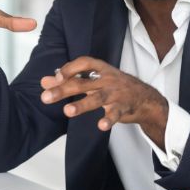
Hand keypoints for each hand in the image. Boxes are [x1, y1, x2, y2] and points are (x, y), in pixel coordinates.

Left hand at [40, 57, 168, 144]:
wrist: (145, 98)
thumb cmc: (114, 86)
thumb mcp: (93, 80)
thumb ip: (68, 80)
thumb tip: (44, 82)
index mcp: (100, 69)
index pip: (83, 63)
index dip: (69, 69)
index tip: (55, 77)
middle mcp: (107, 79)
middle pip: (83, 83)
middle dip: (63, 89)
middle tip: (45, 98)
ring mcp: (116, 93)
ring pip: (97, 98)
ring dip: (82, 105)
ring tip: (67, 111)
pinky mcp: (124, 108)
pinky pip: (115, 114)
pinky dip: (109, 119)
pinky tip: (101, 126)